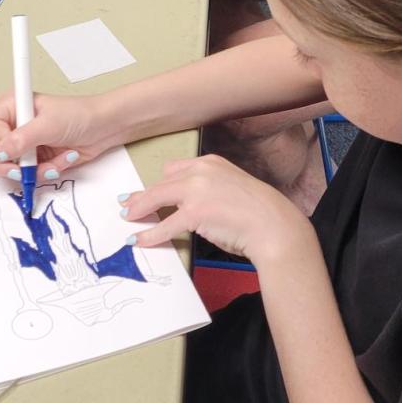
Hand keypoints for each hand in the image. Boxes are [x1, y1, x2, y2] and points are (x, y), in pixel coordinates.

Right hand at [0, 91, 116, 181]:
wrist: (105, 128)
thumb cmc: (80, 115)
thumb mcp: (49, 125)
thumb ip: (22, 139)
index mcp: (12, 106)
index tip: (13, 151)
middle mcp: (13, 124)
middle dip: (8, 166)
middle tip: (23, 172)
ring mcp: (24, 143)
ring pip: (10, 168)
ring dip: (33, 171)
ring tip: (55, 162)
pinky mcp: (35, 157)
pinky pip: (29, 174)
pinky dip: (45, 173)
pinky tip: (61, 161)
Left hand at [120, 153, 315, 265]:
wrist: (274, 225)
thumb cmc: (258, 213)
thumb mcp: (233, 188)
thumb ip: (211, 189)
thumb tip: (190, 205)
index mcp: (211, 162)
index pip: (175, 169)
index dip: (159, 183)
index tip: (150, 191)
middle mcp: (202, 170)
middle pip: (162, 182)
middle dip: (144, 195)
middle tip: (129, 204)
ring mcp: (197, 190)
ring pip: (158, 198)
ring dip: (140, 210)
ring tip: (128, 220)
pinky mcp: (195, 212)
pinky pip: (164, 224)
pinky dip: (149, 234)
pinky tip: (139, 240)